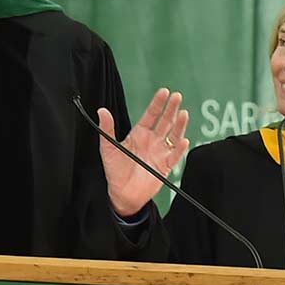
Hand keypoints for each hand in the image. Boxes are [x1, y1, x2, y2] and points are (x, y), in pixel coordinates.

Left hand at [99, 88, 188, 216]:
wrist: (122, 193)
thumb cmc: (115, 170)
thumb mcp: (108, 147)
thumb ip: (107, 129)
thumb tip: (101, 110)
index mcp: (139, 133)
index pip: (151, 114)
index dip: (158, 103)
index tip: (164, 91)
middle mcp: (152, 140)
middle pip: (165, 121)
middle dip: (171, 109)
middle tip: (177, 96)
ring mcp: (160, 152)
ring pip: (173, 135)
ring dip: (179, 125)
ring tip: (183, 113)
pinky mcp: (165, 167)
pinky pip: (175, 156)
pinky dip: (179, 149)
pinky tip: (183, 140)